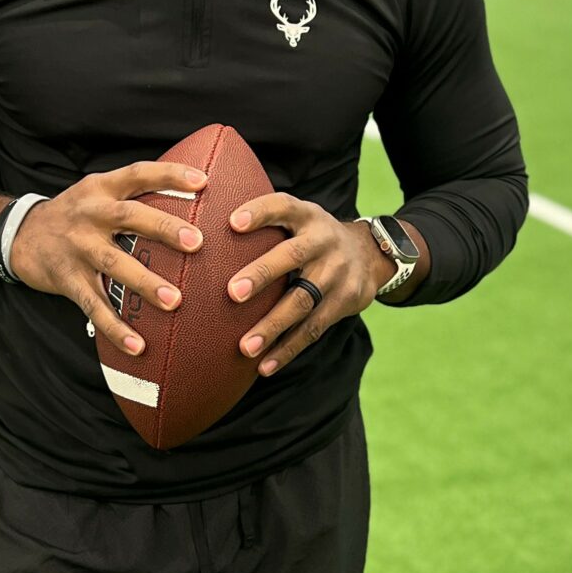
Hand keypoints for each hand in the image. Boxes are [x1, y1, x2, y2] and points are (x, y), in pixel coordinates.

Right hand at [9, 161, 207, 358]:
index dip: (170, 174)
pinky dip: (115, 327)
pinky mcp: (67, 279)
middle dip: (163, 227)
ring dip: (145, 282)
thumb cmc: (74, 215)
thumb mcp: (96, 192)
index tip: (202, 181)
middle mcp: (90, 214)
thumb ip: (132, 195)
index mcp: (102, 189)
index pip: (138, 173)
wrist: (19, 235)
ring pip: (113, 263)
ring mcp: (77, 247)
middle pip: (129, 216)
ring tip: (175, 301)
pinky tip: (138, 346)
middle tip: (197, 242)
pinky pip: (93, 305)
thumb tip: (191, 198)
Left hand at [225, 196, 387, 376]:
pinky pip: (313, 329)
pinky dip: (287, 349)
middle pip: (293, 256)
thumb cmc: (312, 237)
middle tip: (233, 293)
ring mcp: (337, 274)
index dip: (260, 212)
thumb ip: (266, 221)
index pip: (283, 206)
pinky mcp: (345, 302)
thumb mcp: (298, 219)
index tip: (233, 223)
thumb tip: (201, 227)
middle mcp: (324, 241)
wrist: (370, 254)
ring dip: (273, 326)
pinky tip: (264, 366)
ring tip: (245, 347)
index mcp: (307, 216)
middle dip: (263, 273)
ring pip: (302, 302)